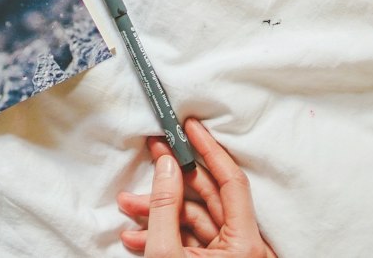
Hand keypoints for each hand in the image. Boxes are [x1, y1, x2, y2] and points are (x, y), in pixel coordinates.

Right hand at [116, 117, 277, 256]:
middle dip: (171, 180)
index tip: (190, 127)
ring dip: (160, 211)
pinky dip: (165, 235)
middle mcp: (245, 249)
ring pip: (196, 221)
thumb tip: (166, 165)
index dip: (209, 149)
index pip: (231, 180)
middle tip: (151, 153)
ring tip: (127, 206)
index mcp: (246, 244)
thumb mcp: (168, 254)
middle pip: (209, 198)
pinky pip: (192, 243)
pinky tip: (136, 235)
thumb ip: (165, 206)